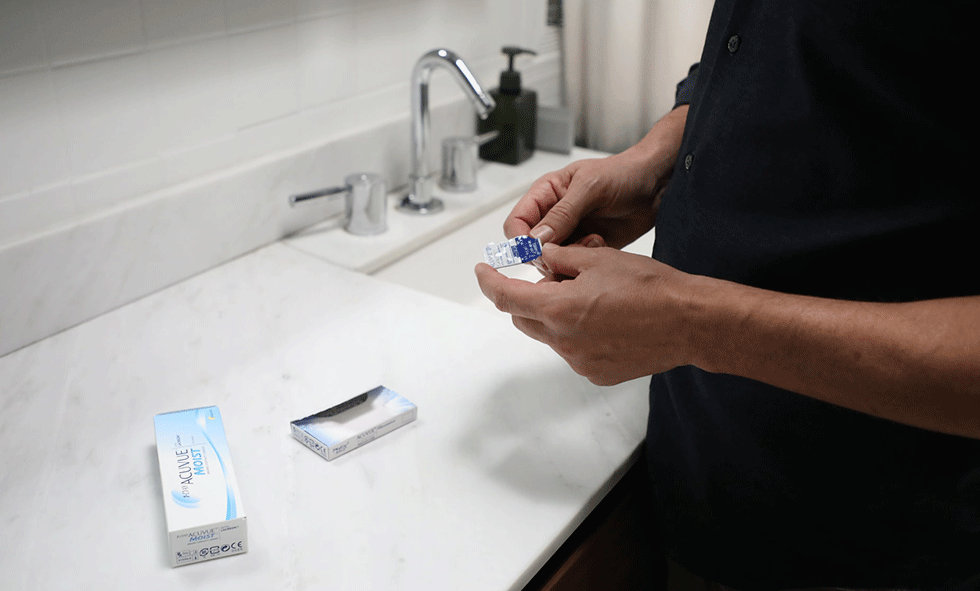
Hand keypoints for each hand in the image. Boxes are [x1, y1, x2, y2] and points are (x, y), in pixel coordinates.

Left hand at [475, 242, 693, 385]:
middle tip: (556, 279)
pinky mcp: (597, 373)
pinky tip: (607, 321)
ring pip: (551, 335)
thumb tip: (543, 258)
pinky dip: (578, 334)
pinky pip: (574, 352)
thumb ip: (561, 260)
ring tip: (593, 298)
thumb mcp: (598, 259)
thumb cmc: (650, 288)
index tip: (483, 272)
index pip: (506, 297)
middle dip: (528, 298)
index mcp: (558, 309)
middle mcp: (563, 340)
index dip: (489, 282)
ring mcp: (579, 361)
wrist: (688, 321)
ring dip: (557, 316)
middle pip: (525, 318)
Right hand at [504, 105, 687, 249]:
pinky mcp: (585, 247)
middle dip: (546, 254)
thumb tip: (535, 239)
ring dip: (568, 258)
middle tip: (567, 251)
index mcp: (545, 194)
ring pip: (550, 260)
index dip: (521, 241)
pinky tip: (600, 246)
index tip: (535, 251)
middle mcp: (553, 216)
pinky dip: (583, 262)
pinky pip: (572, 264)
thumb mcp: (590, 188)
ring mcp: (569, 233)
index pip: (516, 224)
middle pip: (530, 248)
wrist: (656, 185)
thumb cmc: (623, 173)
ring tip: (593, 242)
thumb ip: (562, 214)